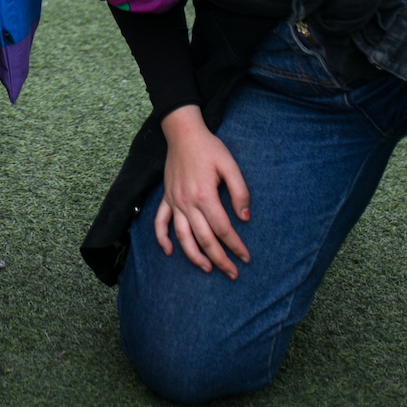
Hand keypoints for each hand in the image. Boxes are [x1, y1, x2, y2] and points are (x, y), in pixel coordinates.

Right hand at [155, 105, 250, 278]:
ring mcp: (174, 202)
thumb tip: (245, 218)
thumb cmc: (209, 148)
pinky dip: (162, 239)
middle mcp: (187, 202)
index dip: (236, 246)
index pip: (223, 229)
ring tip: (208, 269)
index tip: (246, 257)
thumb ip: (240, 192)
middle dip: (220, 259)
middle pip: (204, 239)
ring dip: (194, 256)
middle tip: (233, 274)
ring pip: (182, 237)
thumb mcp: (230, 165)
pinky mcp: (166, 198)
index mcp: (205, 195)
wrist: (183, 133)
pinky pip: (160, 222)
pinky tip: (169, 252)